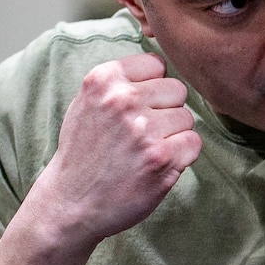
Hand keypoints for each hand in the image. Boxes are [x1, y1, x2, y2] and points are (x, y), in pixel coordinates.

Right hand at [33, 54, 201, 246]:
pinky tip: (157, 165)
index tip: (137, 108)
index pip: (157, 64)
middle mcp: (123, 100)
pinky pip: (194, 143)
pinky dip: (182, 156)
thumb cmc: (84, 151)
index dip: (153, 88)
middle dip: (166, 111)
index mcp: (104, 79)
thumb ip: (121, 80)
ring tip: (145, 151)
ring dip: (173, 135)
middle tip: (141, 134)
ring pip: (187, 118)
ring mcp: (144, 130)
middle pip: (177, 90)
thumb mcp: (88, 102)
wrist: (70, 201)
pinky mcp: (162, 158)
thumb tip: (163, 62)